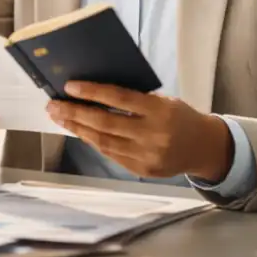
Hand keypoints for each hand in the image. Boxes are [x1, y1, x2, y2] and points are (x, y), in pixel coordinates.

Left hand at [47, 81, 231, 181]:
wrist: (203, 147)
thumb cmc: (179, 117)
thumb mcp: (164, 101)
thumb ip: (135, 99)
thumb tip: (94, 91)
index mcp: (159, 110)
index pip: (119, 97)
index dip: (92, 92)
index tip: (69, 86)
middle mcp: (153, 134)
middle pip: (105, 122)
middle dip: (74, 112)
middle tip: (53, 104)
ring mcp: (147, 155)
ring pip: (103, 141)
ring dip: (77, 128)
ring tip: (59, 117)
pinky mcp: (142, 170)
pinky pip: (110, 154)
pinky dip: (92, 141)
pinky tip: (79, 131)